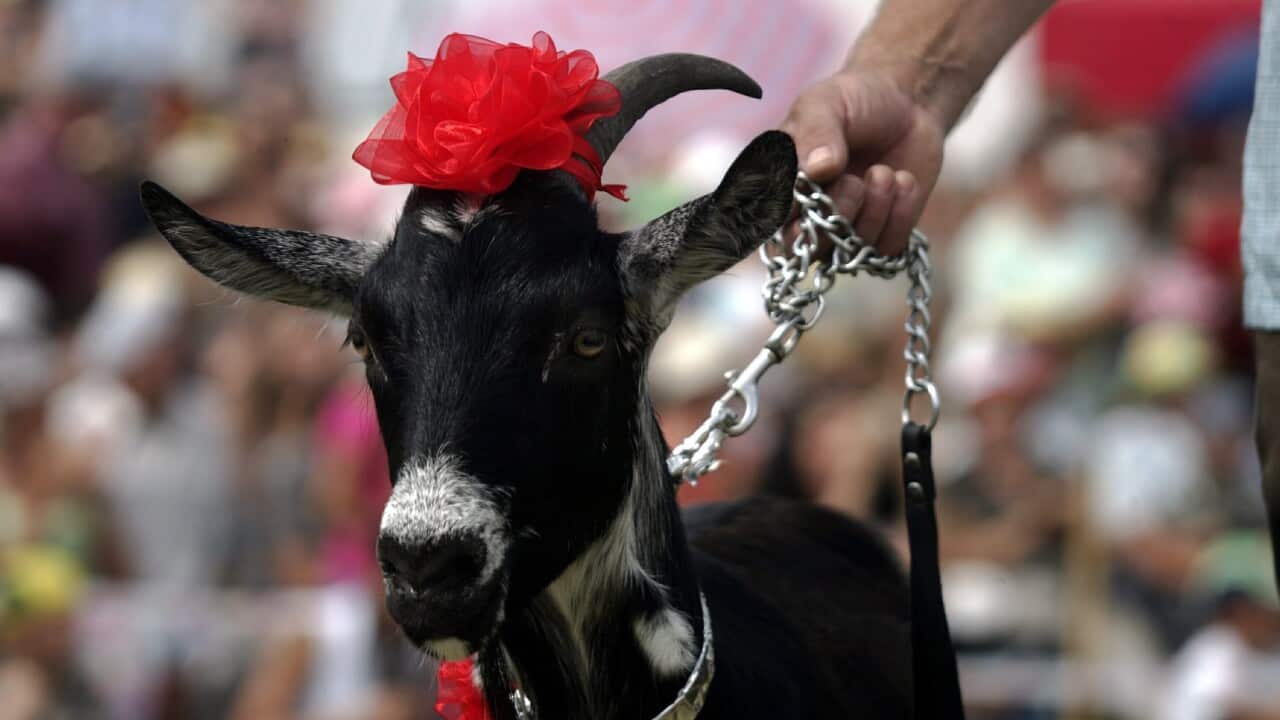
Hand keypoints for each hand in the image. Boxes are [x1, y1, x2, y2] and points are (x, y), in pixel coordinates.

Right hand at [781, 69, 944, 255]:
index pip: (768, 220)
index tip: (817, 183)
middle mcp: (805, 215)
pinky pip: (887, 249)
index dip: (792, 210)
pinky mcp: (882, 236)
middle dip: (834, 216)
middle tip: (853, 181)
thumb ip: (817, 132)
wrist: (908, 102)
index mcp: (779, 185)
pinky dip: (901, 215)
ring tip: (884, 172)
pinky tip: (903, 181)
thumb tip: (816, 169)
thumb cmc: (855, 100)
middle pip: (805, 247)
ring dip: (873, 212)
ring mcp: (843, 231)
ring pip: (849, 253)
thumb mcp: (827, 103)